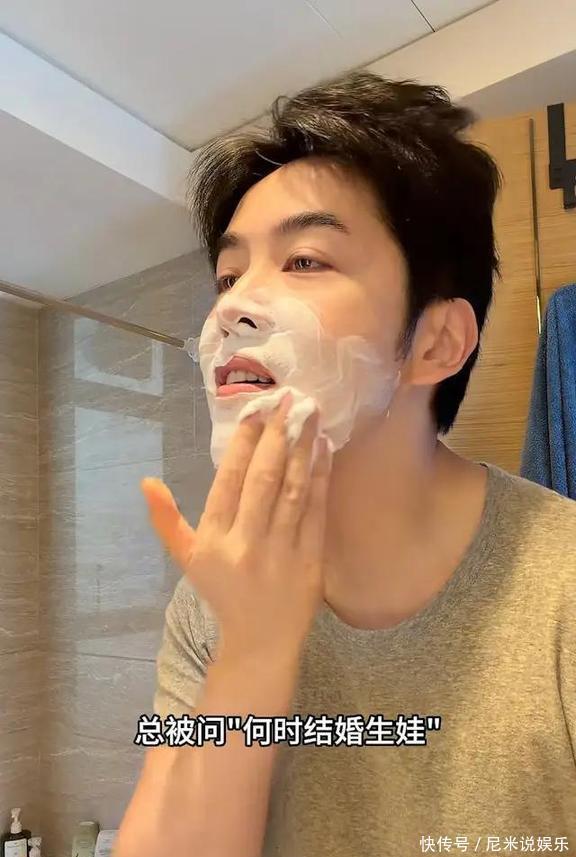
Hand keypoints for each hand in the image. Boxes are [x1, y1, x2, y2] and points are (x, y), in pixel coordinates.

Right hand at [140, 392, 332, 660]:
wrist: (260, 642)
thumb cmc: (222, 592)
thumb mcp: (187, 559)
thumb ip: (166, 520)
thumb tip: (146, 481)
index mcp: (213, 540)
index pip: (228, 480)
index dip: (244, 442)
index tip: (257, 409)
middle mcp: (246, 543)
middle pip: (263, 478)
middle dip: (277, 434)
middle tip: (291, 398)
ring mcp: (281, 552)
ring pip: (293, 489)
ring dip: (303, 448)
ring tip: (310, 414)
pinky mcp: (311, 560)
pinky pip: (316, 511)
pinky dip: (321, 477)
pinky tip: (325, 449)